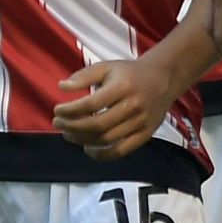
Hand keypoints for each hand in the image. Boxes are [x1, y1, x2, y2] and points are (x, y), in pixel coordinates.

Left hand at [53, 58, 184, 160]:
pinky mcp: (145, 134)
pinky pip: (121, 151)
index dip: (71, 110)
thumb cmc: (130, 73)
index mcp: (123, 87)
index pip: (92, 103)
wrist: (163, 79)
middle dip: (73, 127)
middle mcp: (133, 106)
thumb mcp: (107, 67)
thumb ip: (84, 76)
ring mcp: (141, 122)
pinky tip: (88, 149)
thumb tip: (61, 87)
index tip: (57, 110)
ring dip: (82, 140)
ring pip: (106, 139)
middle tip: (59, 124)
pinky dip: (102, 155)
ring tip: (69, 134)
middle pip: (97, 124)